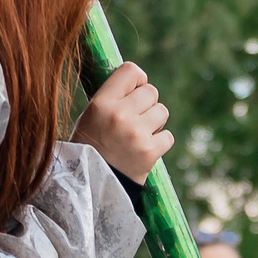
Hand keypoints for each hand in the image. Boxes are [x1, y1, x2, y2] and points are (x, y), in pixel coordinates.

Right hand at [74, 59, 172, 181]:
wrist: (90, 186)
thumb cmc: (89, 148)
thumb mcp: (90, 117)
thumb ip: (112, 98)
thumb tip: (138, 81)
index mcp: (101, 103)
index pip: (131, 71)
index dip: (137, 80)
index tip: (134, 91)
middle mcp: (119, 115)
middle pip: (151, 91)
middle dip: (146, 104)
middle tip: (135, 119)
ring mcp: (136, 134)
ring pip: (162, 112)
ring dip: (155, 122)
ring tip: (139, 134)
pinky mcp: (149, 152)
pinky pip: (168, 136)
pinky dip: (160, 142)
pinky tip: (145, 149)